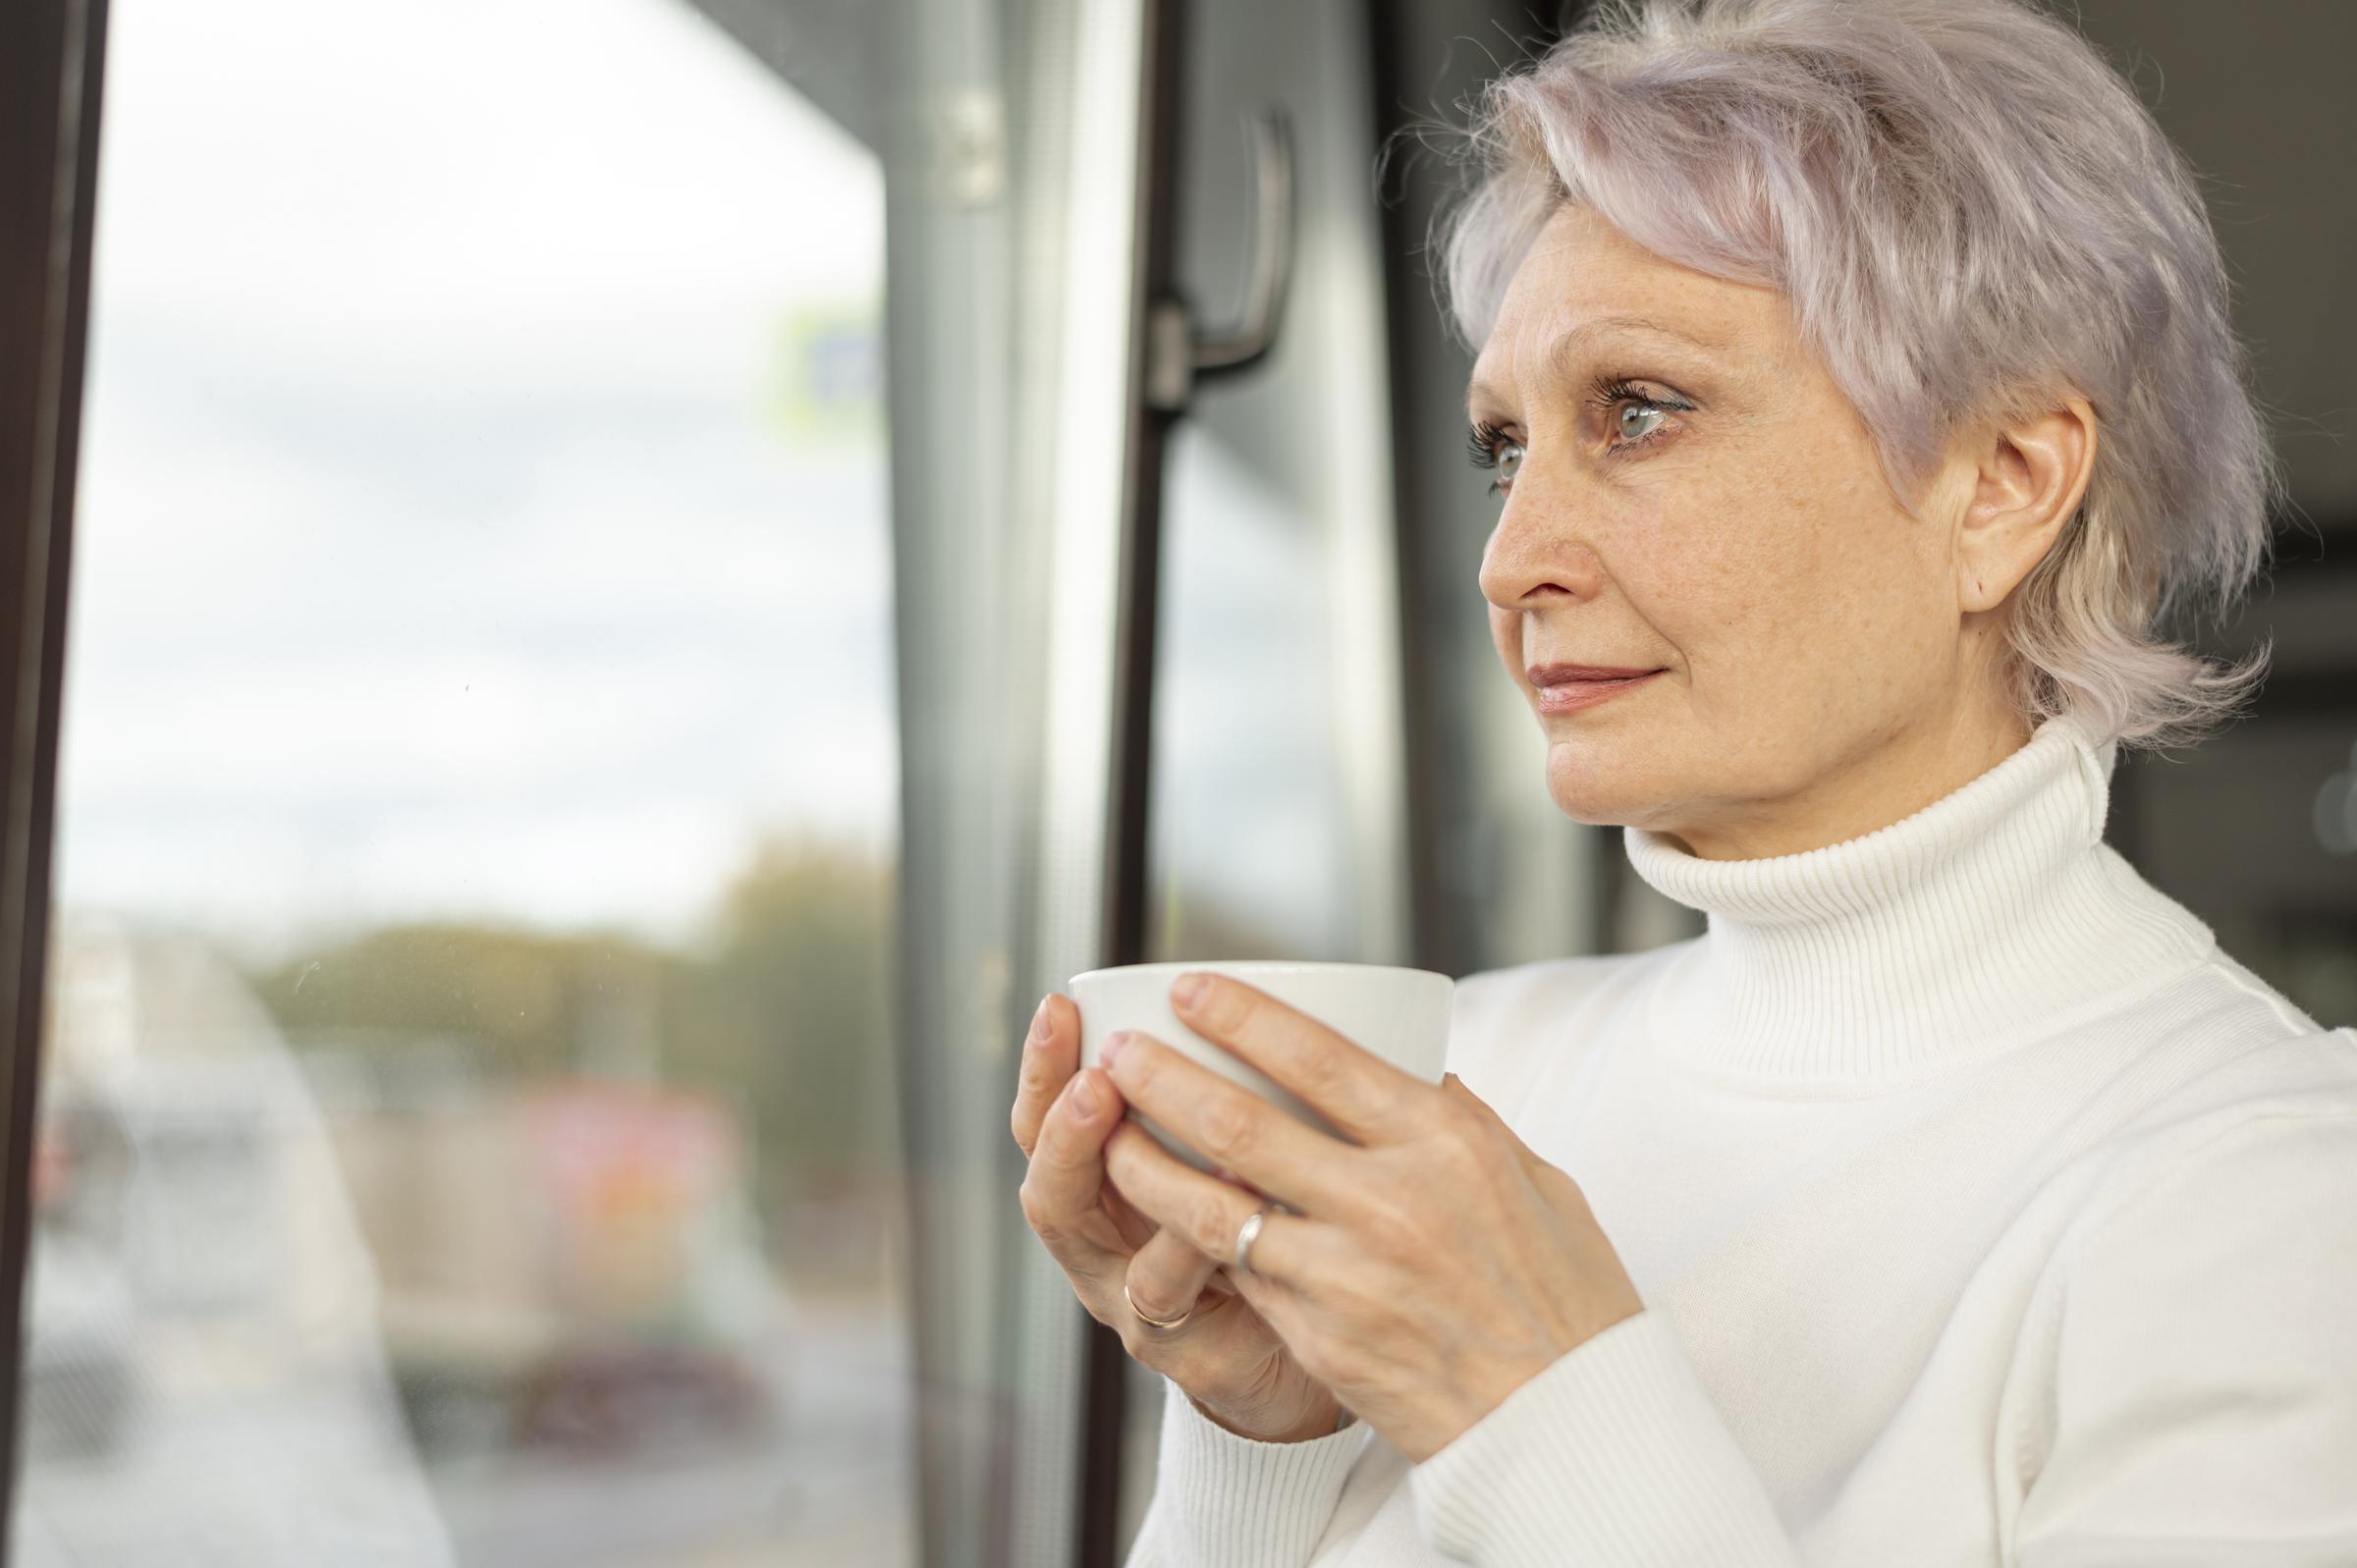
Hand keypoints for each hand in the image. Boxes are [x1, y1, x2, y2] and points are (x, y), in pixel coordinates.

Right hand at [1010, 991, 1343, 1443]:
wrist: (1325, 1359)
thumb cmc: (1284, 1239)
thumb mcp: (1251, 1156)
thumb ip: (1245, 1096)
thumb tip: (1272, 994)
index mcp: (1110, 1187)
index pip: (1052, 1117)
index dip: (1046, 1064)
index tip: (1062, 1003)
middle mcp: (1105, 1245)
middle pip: (1049, 1181)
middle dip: (1057, 1119)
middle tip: (1091, 1072)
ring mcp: (1132, 1299)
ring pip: (1089, 1240)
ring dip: (1103, 1168)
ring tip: (1115, 1108)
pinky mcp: (1181, 1350)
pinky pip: (1167, 1292)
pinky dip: (1189, 1241)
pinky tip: (1228, 1193)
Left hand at [1096, 972, 1644, 1463]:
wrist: (1569, 1424)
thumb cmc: (1565, 1298)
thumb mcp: (1537, 1182)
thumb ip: (1464, 1123)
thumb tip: (1415, 1071)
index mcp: (1446, 1142)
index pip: (1319, 1057)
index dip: (1239, 1016)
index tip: (1188, 989)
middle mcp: (1390, 1201)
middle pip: (1241, 1123)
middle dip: (1162, 1077)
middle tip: (1116, 1049)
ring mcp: (1348, 1275)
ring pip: (1211, 1207)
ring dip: (1144, 1164)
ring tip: (1103, 1132)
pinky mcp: (1322, 1338)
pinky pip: (1240, 1274)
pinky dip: (1192, 1241)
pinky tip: (1158, 1216)